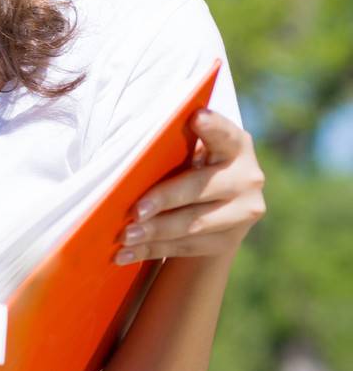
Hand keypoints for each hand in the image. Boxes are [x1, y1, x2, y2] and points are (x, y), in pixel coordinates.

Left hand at [118, 108, 265, 265]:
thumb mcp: (187, 152)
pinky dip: (152, 250)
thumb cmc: (188, 166)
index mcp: (234, 145)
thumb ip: (172, 147)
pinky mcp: (229, 240)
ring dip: (155, 231)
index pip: (223, 134)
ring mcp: (244, 211)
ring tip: (124, 236)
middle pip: (200, 188)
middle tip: (135, 211)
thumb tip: (124, 156)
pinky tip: (124, 254)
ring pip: (194, 223)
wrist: (216, 208)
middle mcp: (247, 177)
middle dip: (164, 200)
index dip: (211, 127)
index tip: (195, 116)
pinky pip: (187, 247)